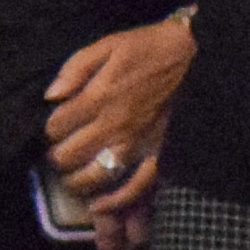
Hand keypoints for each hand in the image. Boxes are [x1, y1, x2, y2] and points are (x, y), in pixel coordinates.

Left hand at [39, 13, 193, 238]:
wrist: (199, 54)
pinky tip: (99, 204)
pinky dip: (113, 201)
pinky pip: (134, 188)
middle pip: (69, 156)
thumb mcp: (109, 45)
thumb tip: (51, 95)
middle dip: (58, 155)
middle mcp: (113, 126)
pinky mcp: (159, 156)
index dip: (50, 130)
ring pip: (94, 176)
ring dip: (77, 180)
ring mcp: (137, 146)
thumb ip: (76, 68)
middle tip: (62, 151)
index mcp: (98, 98)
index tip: (56, 127)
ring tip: (74, 174)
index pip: (55, 127)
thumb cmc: (152, 48)